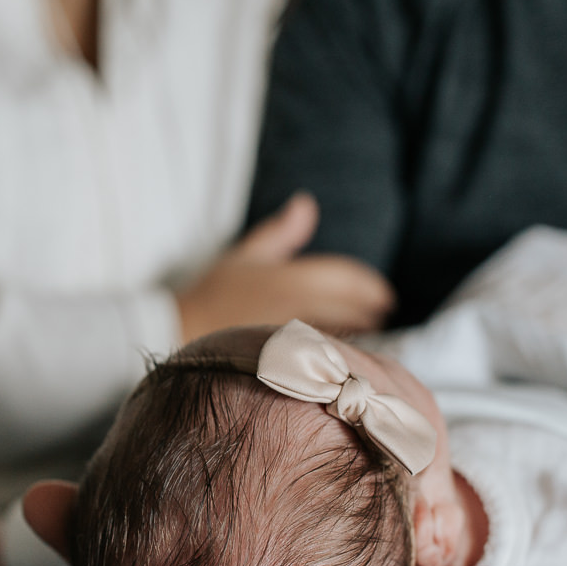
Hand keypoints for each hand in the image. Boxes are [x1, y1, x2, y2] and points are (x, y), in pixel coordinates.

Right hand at [177, 193, 394, 341]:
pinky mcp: (285, 360)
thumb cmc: (212, 294)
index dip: (370, 286)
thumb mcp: (245, 255)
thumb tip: (306, 204)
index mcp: (290, 276)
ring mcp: (292, 336)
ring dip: (363, 333)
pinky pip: (323, 357)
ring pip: (342, 334)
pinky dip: (342, 355)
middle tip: (386, 314)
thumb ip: (281, 233)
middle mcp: (295, 305)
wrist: (180, 330)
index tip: (385, 295)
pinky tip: (349, 361)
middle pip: (350, 307)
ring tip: (376, 335)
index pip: (345, 277)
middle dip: (372, 310)